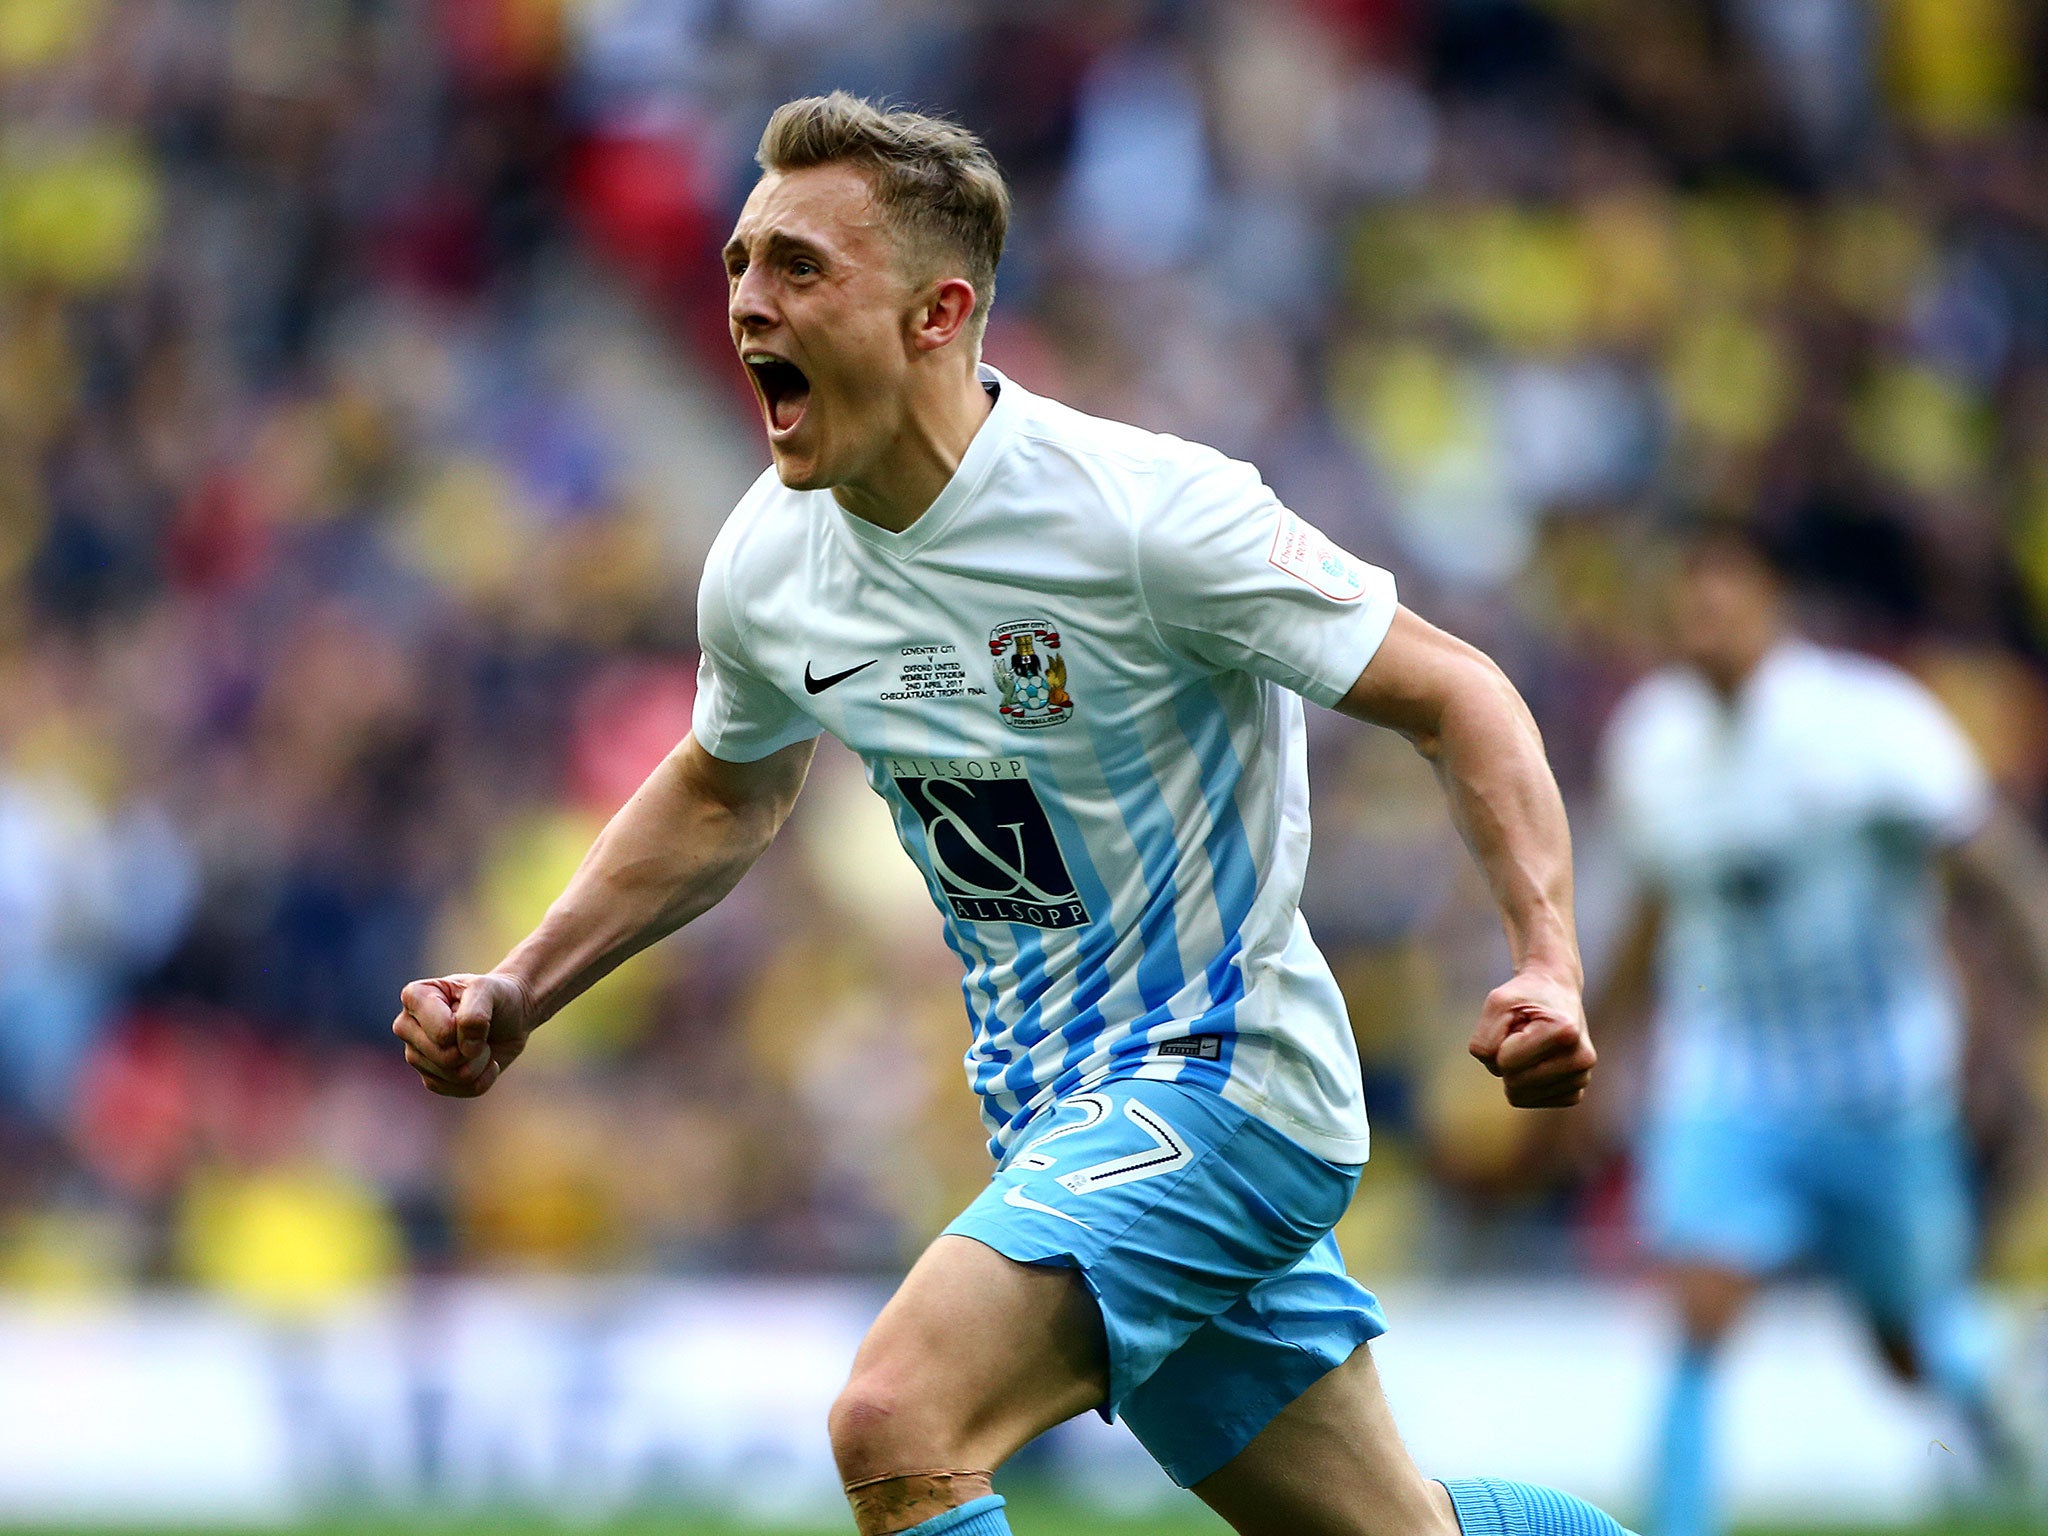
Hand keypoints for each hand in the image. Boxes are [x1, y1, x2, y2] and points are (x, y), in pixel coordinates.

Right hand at [391, 972, 533, 1096]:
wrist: (512, 1014)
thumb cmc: (496, 996)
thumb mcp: (489, 989)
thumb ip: (474, 1015)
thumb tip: (465, 1051)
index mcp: (414, 997)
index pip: (442, 1033)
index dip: (468, 1028)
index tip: (475, 1009)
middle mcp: (406, 1026)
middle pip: (444, 1058)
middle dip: (475, 1048)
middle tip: (482, 1029)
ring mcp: (416, 1055)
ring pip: (453, 1077)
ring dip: (480, 1062)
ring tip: (482, 1042)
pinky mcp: (431, 1078)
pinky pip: (460, 1090)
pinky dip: (483, 1078)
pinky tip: (486, 1061)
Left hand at [1469, 968, 1595, 1107]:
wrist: (1556, 993)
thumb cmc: (1523, 998)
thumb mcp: (1496, 1004)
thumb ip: (1484, 1040)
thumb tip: (1500, 1073)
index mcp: (1565, 1032)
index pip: (1505, 1062)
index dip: (1498, 1042)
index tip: (1517, 1023)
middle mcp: (1581, 1058)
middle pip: (1513, 1083)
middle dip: (1504, 1059)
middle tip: (1522, 1035)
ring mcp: (1581, 1078)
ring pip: (1519, 1097)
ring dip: (1514, 1071)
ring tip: (1531, 1047)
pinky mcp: (1575, 1093)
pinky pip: (1529, 1102)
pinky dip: (1523, 1084)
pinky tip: (1537, 1062)